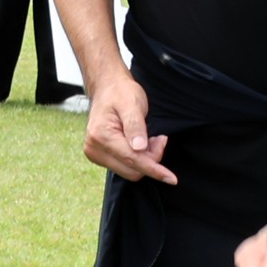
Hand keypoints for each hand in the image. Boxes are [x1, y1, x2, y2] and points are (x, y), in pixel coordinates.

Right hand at [80, 67, 176, 183]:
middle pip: (132, 170)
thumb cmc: (120, 93)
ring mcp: (95, 154)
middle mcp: (94, 149)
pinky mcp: (100, 156)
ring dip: (145, 159)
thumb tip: (139, 149)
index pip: (132, 160)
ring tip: (149, 138)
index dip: (154, 169)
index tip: (171, 178)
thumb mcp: (132, 104)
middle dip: (151, 159)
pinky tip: (141, 143)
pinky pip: (124, 167)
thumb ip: (135, 126)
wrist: (107, 88)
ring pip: (129, 171)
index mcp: (101, 136)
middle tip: (159, 138)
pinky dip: (137, 159)